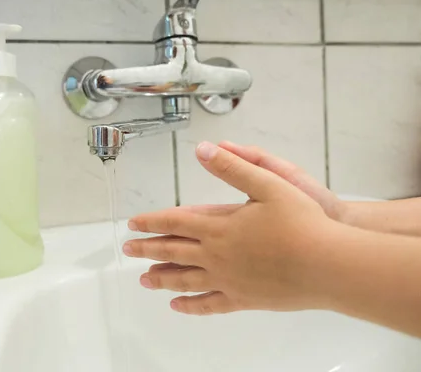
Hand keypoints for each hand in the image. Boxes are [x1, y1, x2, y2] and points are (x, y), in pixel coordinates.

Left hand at [123, 142, 335, 314]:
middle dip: (148, 250)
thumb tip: (202, 149)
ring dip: (161, 278)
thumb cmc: (302, 222)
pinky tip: (177, 305)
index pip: (174, 222)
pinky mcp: (243, 299)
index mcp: (218, 226)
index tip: (133, 224)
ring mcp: (227, 280)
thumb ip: (232, 166)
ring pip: (184, 280)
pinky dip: (190, 305)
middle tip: (128, 251)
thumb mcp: (269, 182)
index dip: (151, 222)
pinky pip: (209, 304)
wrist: (328, 265)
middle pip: (172, 252)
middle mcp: (216, 255)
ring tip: (143, 279)